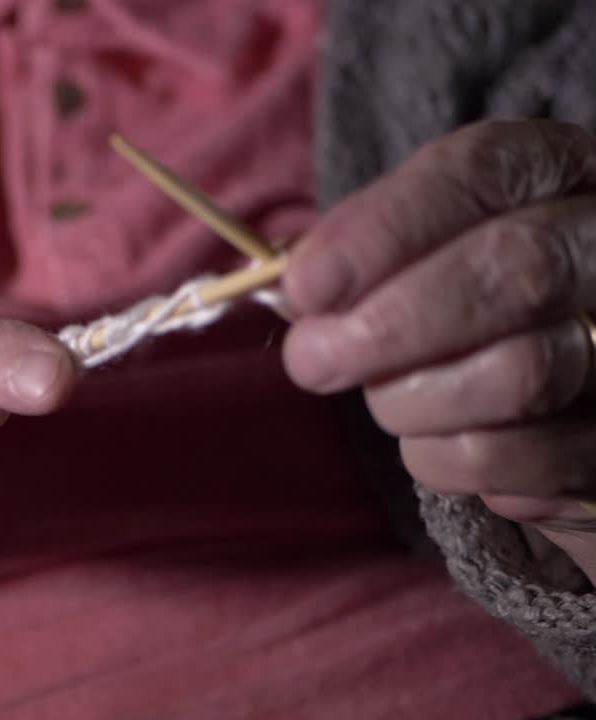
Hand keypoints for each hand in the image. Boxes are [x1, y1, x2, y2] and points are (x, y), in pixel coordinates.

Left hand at [282, 119, 595, 580]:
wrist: (566, 395)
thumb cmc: (464, 308)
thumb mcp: (421, 253)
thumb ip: (363, 257)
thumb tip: (295, 288)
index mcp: (559, 172)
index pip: (481, 171)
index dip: (384, 230)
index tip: (306, 285)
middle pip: (516, 270)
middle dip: (390, 327)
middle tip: (312, 360)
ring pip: (524, 374)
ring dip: (414, 403)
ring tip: (386, 404)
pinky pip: (528, 460)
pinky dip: (451, 461)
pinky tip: (434, 443)